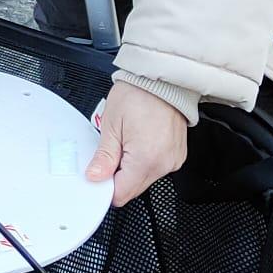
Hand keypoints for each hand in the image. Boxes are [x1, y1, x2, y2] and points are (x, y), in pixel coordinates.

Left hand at [86, 81, 189, 206]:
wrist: (162, 78)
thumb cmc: (138, 93)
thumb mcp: (111, 124)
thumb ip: (104, 157)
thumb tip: (95, 177)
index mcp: (146, 160)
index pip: (121, 194)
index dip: (105, 187)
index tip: (98, 174)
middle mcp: (164, 164)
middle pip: (133, 189)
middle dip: (118, 176)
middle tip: (112, 150)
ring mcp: (173, 160)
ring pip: (144, 179)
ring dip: (131, 168)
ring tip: (127, 140)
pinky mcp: (177, 155)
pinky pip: (156, 168)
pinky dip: (144, 160)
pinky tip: (140, 140)